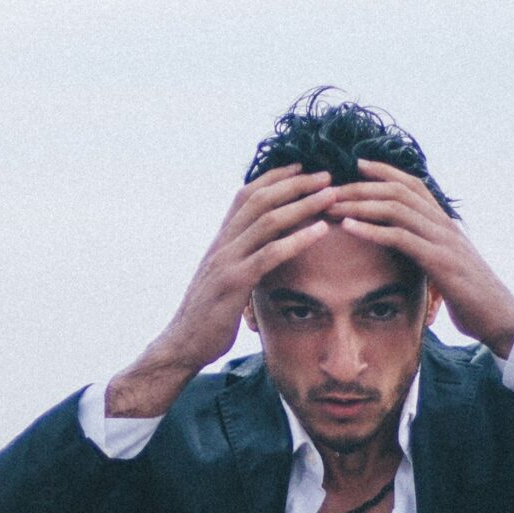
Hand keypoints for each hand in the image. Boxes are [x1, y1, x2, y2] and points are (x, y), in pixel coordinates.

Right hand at [106, 166, 333, 415]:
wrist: (182, 345)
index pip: (246, 196)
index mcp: (221, 241)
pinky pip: (269, 255)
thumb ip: (242, 261)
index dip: (274, 178)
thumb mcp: (226, 280)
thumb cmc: (208, 316)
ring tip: (330, 195)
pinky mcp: (234, 284)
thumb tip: (266, 253)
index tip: (302, 168)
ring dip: (302, 204)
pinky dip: (297, 239)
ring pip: (267, 221)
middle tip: (326, 175)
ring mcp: (226, 262)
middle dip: (295, 184)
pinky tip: (320, 231)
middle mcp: (222, 244)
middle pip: (260, 200)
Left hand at [324, 160, 513, 358]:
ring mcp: (443, 241)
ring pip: (397, 209)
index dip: (385, 171)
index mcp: (444, 223)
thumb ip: (426, 250)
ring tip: (332, 206)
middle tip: (330, 190)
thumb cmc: (470, 296)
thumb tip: (403, 249)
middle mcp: (444, 225)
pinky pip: (401, 238)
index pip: (413, 185)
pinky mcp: (440, 262)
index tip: (357, 164)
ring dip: (360, 205)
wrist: (501, 318)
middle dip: (361, 187)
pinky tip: (349, 228)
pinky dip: (372, 230)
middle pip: (398, 192)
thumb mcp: (445, 266)